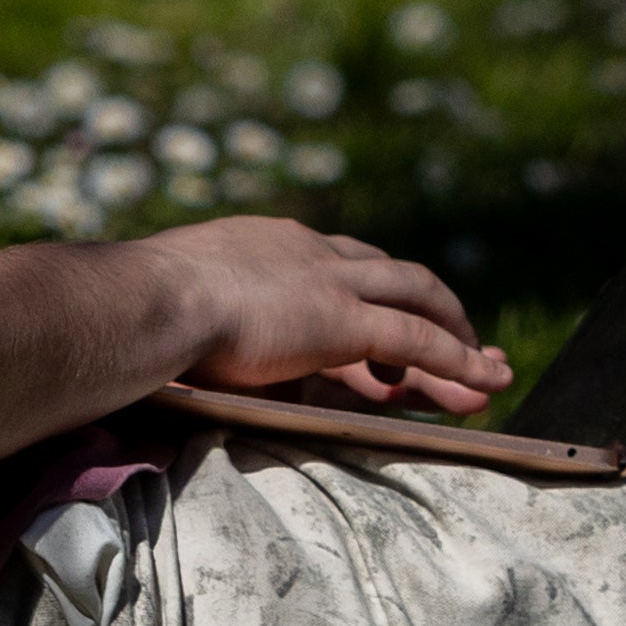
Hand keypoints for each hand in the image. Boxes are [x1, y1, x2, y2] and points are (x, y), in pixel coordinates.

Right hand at [139, 214, 511, 415]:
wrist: (143, 302)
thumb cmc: (139, 313)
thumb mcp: (179, 308)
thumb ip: (204, 323)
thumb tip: (188, 357)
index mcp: (266, 245)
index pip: (339, 269)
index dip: (369, 298)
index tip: (381, 332)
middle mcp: (308, 252)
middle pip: (389, 277)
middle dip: (432, 308)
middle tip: (464, 339)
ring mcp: (329, 282)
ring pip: (417, 299)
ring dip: (457, 334)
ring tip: (486, 366)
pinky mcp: (342, 320)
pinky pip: (416, 341)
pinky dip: (455, 360)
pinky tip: (482, 380)